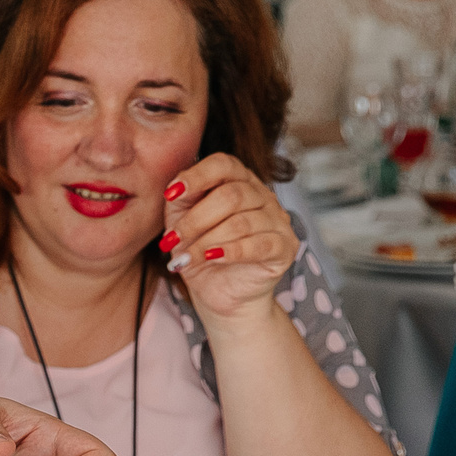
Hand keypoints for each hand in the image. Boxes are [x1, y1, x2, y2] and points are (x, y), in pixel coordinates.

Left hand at [156, 152, 300, 324]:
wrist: (218, 291)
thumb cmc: (201, 249)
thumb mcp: (182, 220)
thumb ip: (180, 199)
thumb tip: (175, 187)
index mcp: (239, 180)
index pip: (223, 164)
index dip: (196, 176)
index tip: (171, 194)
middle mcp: (262, 195)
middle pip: (231, 195)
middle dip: (195, 220)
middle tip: (173, 239)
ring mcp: (278, 220)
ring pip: (241, 222)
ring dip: (206, 242)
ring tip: (187, 258)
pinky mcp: (285, 247)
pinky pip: (260, 244)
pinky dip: (231, 251)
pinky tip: (212, 258)